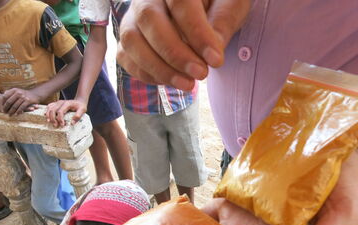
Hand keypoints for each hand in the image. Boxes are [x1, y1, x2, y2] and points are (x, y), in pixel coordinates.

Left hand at [2, 88, 39, 115]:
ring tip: (9, 115)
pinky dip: (18, 111)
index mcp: (14, 90)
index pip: (5, 96)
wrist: (35, 94)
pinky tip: (16, 114)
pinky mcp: (28, 101)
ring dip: (12, 111)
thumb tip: (3, 93)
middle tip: (4, 112)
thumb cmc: (24, 94)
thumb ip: (10, 92)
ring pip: (15, 105)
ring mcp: (23, 97)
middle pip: (9, 101)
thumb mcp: (17, 91)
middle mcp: (18, 92)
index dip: (3, 102)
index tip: (2, 106)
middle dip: (6, 108)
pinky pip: (22, 107)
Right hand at [46, 99, 86, 127]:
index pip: (60, 112)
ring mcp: (57, 102)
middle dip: (53, 118)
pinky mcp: (56, 104)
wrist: (79, 101)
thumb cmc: (80, 106)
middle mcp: (61, 102)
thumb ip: (78, 116)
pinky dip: (47, 112)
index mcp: (67, 104)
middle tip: (55, 125)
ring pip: (49, 108)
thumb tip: (71, 123)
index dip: (60, 119)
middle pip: (53, 110)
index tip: (62, 125)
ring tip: (50, 122)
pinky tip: (47, 117)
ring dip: (48, 116)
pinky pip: (49, 106)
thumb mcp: (82, 110)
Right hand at [117, 0, 250, 88]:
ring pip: (132, 40)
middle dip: (176, 53)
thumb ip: (223, 23)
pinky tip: (174, 81)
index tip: (216, 60)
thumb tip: (212, 53)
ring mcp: (133, 17)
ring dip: (160, 68)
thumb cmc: (218, 4)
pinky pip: (126, 58)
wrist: (203, 11)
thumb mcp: (231, 6)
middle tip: (201, 74)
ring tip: (188, 84)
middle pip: (149, 18)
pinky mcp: (129, 38)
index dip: (197, 33)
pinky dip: (148, 74)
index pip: (180, 2)